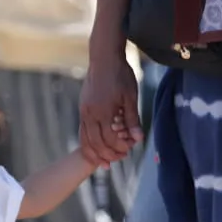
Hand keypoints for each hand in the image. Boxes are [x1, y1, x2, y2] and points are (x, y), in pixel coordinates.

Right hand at [79, 52, 142, 166]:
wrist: (103, 57)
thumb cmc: (120, 75)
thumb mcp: (131, 97)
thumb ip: (133, 119)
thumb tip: (138, 139)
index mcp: (103, 111)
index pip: (109, 139)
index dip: (119, 147)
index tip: (129, 149)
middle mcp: (89, 113)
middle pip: (95, 143)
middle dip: (108, 154)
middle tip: (120, 158)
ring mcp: (83, 111)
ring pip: (85, 140)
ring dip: (95, 153)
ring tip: (104, 163)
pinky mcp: (82, 109)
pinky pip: (82, 131)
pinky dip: (88, 144)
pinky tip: (95, 149)